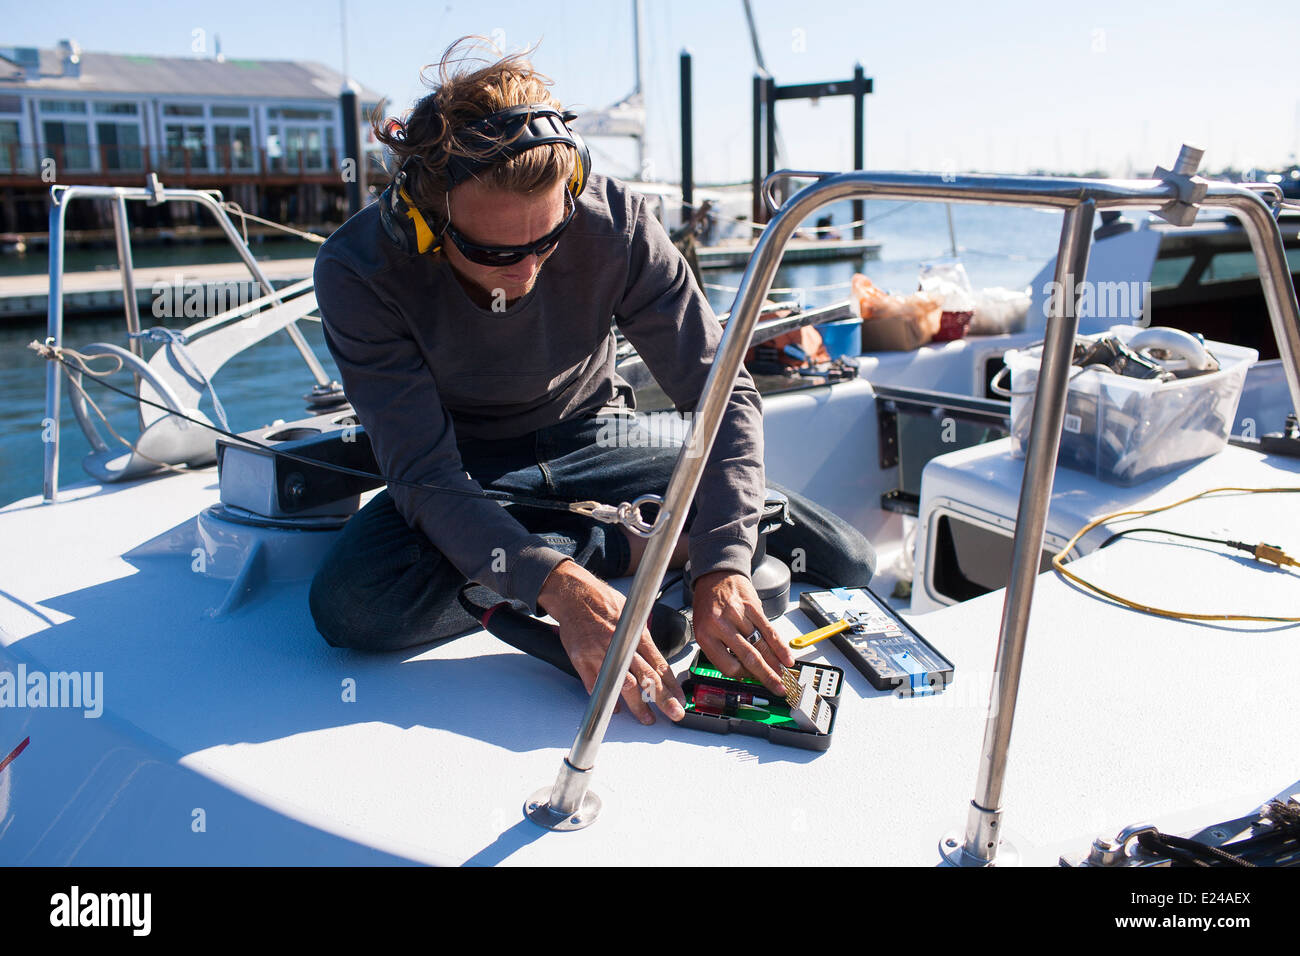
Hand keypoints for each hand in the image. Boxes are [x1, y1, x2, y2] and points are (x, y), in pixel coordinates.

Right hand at [538, 561, 686, 724]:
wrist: (575, 595)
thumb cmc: (602, 601)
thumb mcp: (632, 612)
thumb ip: (642, 635)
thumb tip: (653, 654)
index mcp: (636, 634)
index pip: (659, 664)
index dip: (671, 685)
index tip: (679, 698)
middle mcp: (622, 646)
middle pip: (647, 678)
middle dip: (662, 699)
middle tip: (673, 713)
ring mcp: (602, 654)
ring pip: (624, 685)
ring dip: (638, 705)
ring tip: (647, 718)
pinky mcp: (583, 660)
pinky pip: (596, 685)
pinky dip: (606, 699)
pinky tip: (615, 708)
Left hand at [690, 570, 793, 696]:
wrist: (716, 575)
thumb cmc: (709, 605)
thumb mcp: (704, 628)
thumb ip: (720, 650)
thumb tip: (743, 673)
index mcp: (705, 634)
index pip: (727, 665)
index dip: (741, 675)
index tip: (749, 678)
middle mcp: (721, 625)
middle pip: (748, 657)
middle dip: (766, 676)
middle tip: (777, 688)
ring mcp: (738, 615)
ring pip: (761, 645)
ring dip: (775, 663)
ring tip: (783, 676)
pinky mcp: (752, 606)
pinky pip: (769, 630)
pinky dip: (780, 646)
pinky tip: (787, 657)